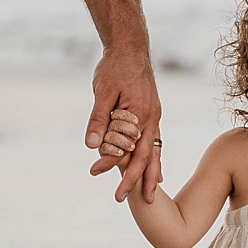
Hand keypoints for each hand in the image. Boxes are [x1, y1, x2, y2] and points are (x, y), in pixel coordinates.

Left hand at [85, 46, 162, 201]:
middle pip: (145, 156)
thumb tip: (92, 145)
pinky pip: (155, 143)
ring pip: (154, 152)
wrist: (130, 47)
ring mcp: (154, 117)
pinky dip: (154, 159)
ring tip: (148, 196)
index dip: (111, 162)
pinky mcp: (152, 114)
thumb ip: (99, 119)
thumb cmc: (115, 67)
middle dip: (135, 180)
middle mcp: (152, 118)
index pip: (126, 146)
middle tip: (123, 200)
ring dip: (149, 175)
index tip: (94, 171)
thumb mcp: (103, 92)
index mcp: (140, 114)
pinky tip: (156, 173)